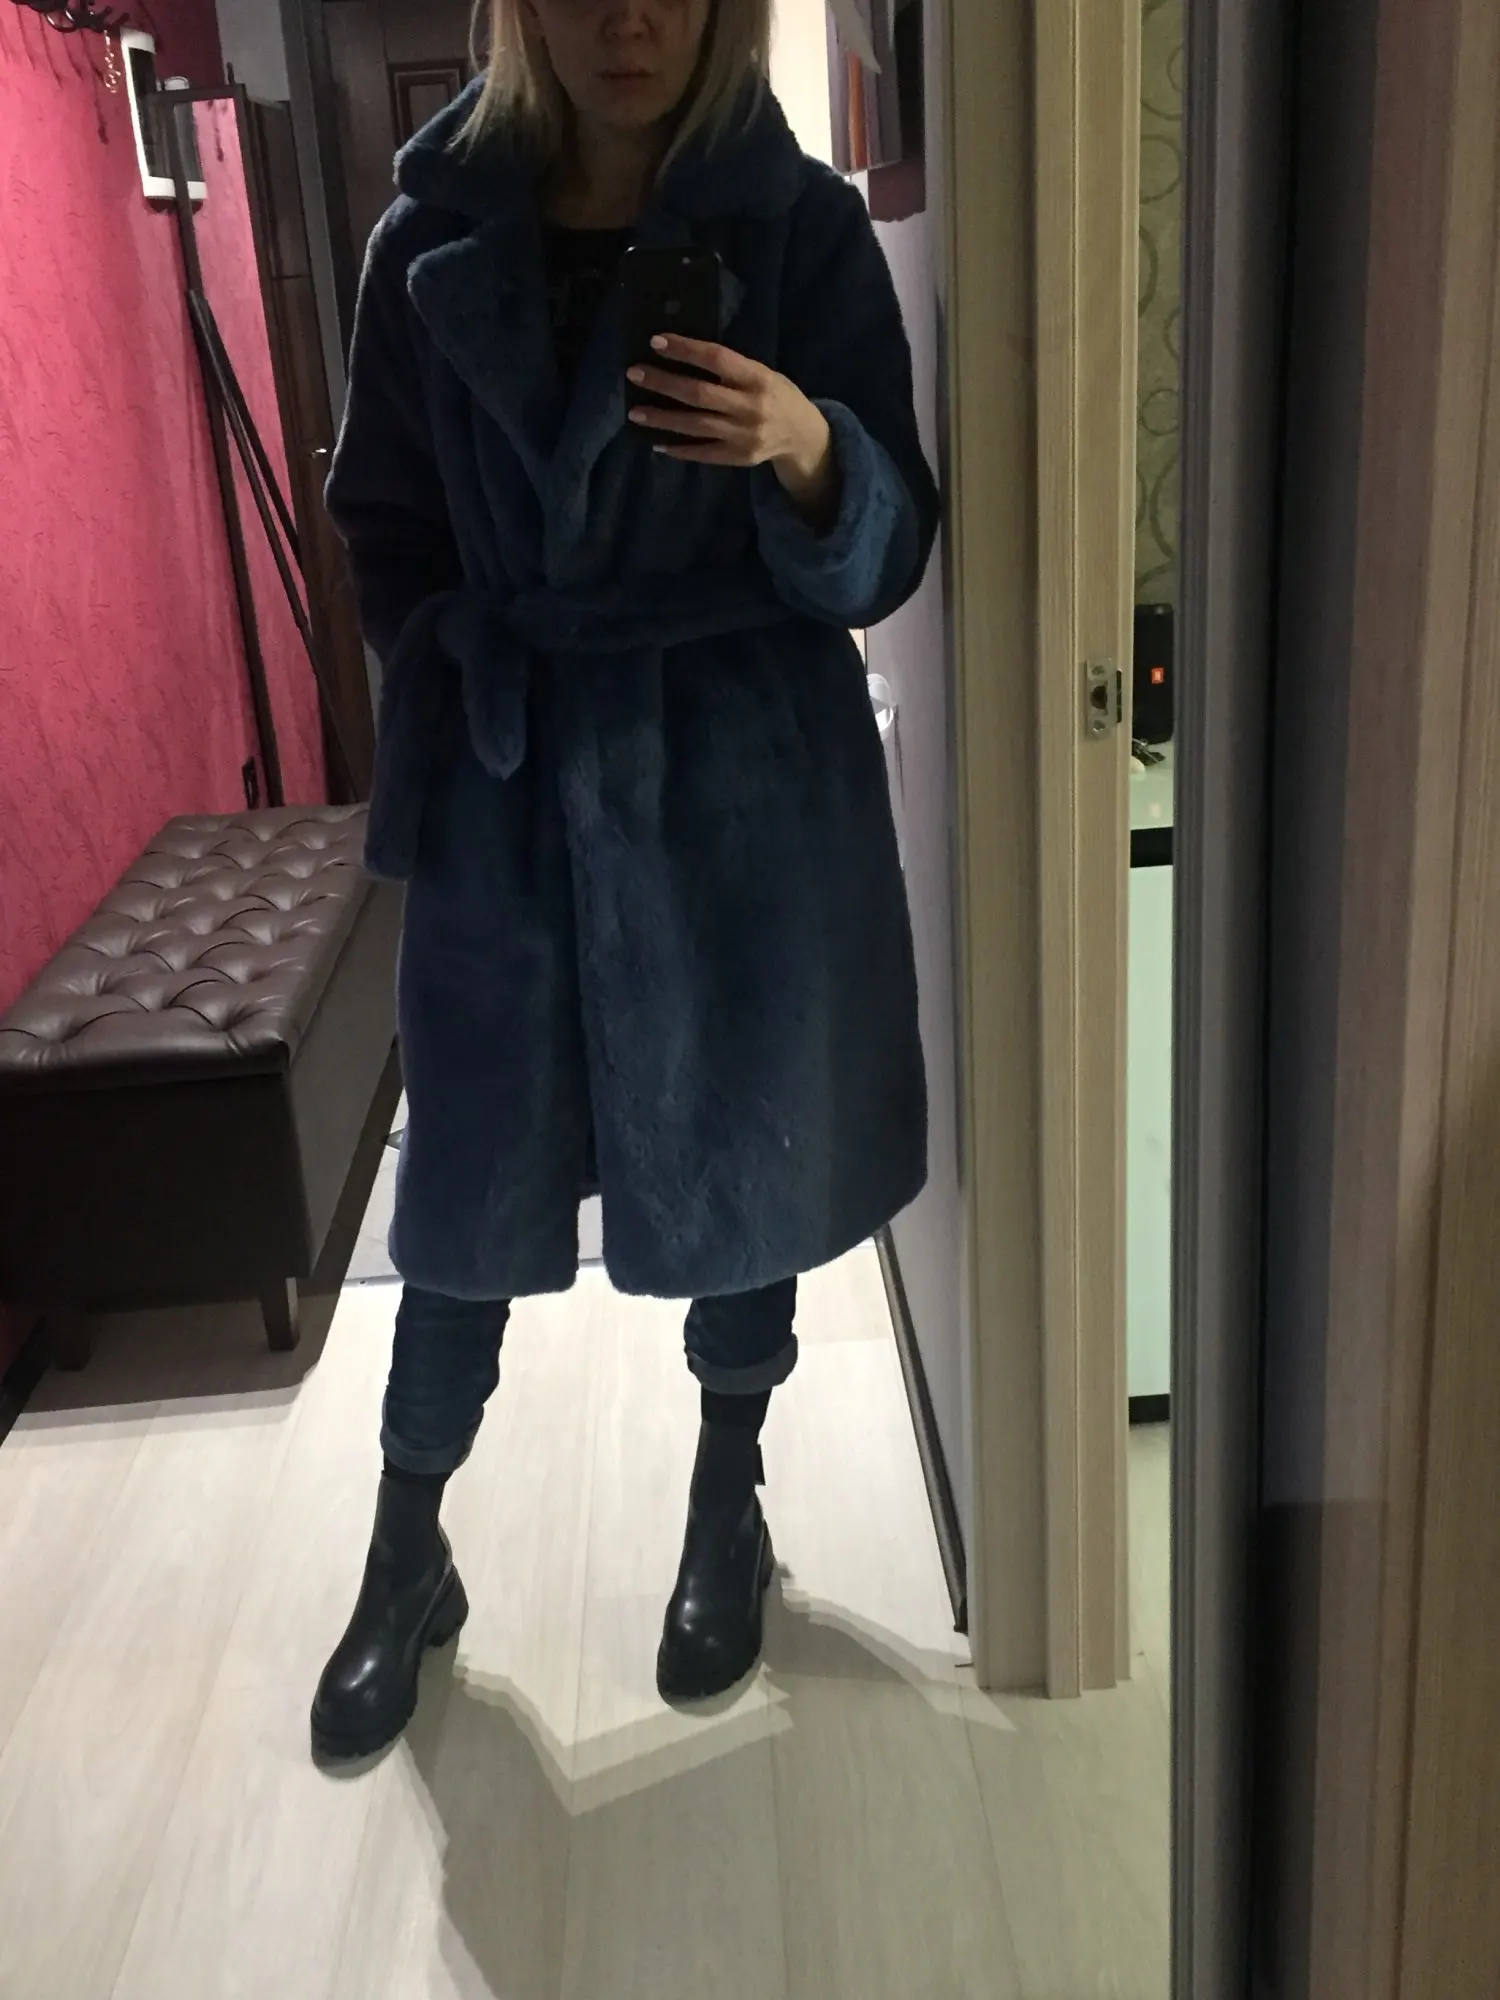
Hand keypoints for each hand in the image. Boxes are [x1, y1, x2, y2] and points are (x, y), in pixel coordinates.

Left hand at [628, 335, 840, 529]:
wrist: (803, 435)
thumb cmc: (777, 395)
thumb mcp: (762, 373)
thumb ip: (731, 369)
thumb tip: (684, 356)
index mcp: (758, 378)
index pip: (716, 359)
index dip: (685, 350)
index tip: (656, 342)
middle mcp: (751, 407)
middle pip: (699, 394)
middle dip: (663, 383)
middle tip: (634, 374)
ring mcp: (744, 436)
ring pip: (695, 426)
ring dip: (662, 419)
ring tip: (635, 413)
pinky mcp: (738, 457)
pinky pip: (703, 453)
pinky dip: (679, 449)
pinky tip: (657, 442)